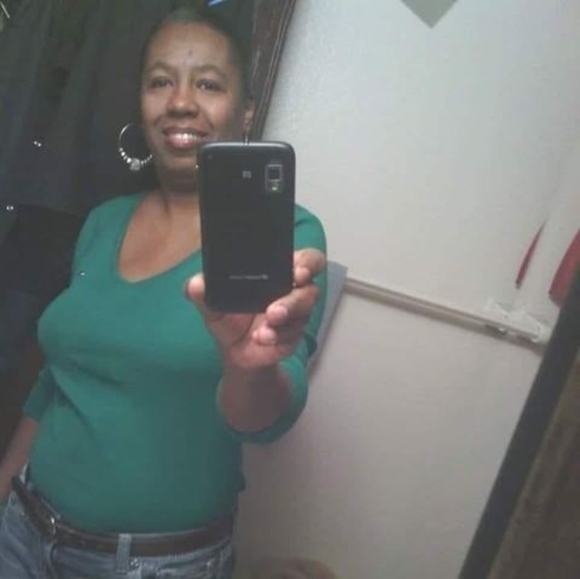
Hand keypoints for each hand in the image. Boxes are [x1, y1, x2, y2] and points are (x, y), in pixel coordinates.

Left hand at [185, 248, 325, 368]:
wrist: (234, 351)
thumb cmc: (229, 317)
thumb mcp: (213, 304)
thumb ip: (204, 292)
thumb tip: (196, 284)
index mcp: (279, 271)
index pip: (307, 259)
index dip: (307, 263)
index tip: (297, 272)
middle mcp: (293, 290)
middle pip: (312, 287)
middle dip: (297, 298)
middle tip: (276, 309)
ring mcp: (297, 315)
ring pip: (304, 312)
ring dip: (285, 319)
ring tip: (265, 327)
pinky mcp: (294, 336)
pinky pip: (293, 335)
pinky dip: (277, 337)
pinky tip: (262, 339)